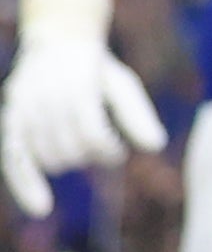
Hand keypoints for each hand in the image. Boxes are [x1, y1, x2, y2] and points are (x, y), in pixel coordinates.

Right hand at [3, 0, 164, 215]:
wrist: (56, 44)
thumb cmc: (97, 69)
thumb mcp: (123, 84)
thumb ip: (137, 114)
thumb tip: (156, 146)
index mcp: (75, 85)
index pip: (91, 133)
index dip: (107, 149)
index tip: (117, 152)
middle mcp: (45, 97)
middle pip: (70, 149)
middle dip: (89, 155)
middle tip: (101, 145)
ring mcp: (23, 109)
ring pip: (48, 158)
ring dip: (68, 162)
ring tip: (80, 148)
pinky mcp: (10, 121)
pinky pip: (14, 161)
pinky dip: (27, 186)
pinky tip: (42, 208)